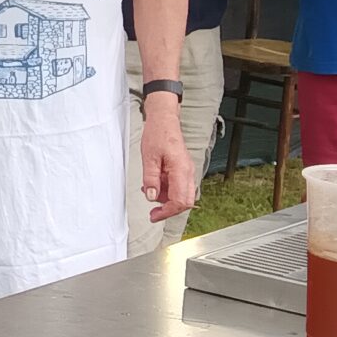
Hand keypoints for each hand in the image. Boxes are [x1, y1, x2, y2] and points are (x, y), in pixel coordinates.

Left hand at [141, 95, 195, 222]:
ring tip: (149, 190)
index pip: (180, 201)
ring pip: (182, 195)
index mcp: (181, 170)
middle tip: (153, 212)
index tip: (154, 216)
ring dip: (166, 198)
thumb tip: (152, 197)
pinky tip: (154, 184)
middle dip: (169, 209)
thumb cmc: (158, 134)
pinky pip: (179, 186)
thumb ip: (151, 179)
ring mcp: (187, 171)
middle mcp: (188, 172)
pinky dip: (167, 190)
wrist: (164, 120)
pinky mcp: (183, 169)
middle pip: (185, 201)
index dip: (167, 212)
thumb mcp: (149, 157)